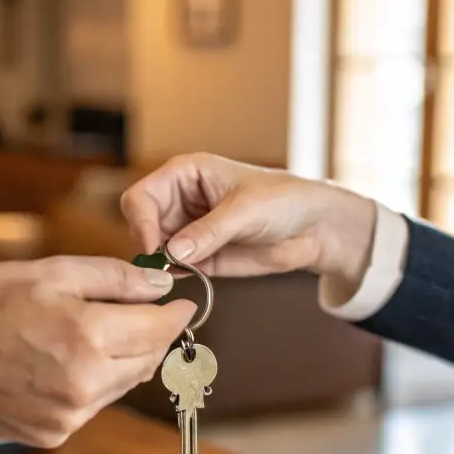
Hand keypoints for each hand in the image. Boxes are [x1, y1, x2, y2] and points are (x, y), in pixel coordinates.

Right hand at [0, 256, 195, 446]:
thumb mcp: (46, 274)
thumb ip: (112, 279)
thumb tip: (159, 286)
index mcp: (85, 339)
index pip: (159, 329)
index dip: (175, 313)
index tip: (181, 302)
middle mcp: (84, 386)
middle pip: (148, 361)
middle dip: (151, 335)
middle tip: (145, 312)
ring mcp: (68, 417)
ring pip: (121, 385)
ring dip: (121, 359)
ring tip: (93, 332)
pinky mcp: (51, 435)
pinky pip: (91, 406)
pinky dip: (91, 382)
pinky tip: (64, 360)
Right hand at [120, 154, 378, 292]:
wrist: (312, 228)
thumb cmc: (284, 200)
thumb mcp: (246, 211)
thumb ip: (208, 232)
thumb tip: (172, 253)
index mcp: (184, 174)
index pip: (141, 196)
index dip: (142, 222)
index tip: (156, 249)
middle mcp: (179, 200)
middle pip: (141, 225)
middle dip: (148, 248)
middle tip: (163, 270)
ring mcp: (186, 230)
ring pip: (153, 251)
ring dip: (159, 268)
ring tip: (179, 276)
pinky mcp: (198, 256)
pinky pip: (173, 270)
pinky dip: (174, 279)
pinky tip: (190, 280)